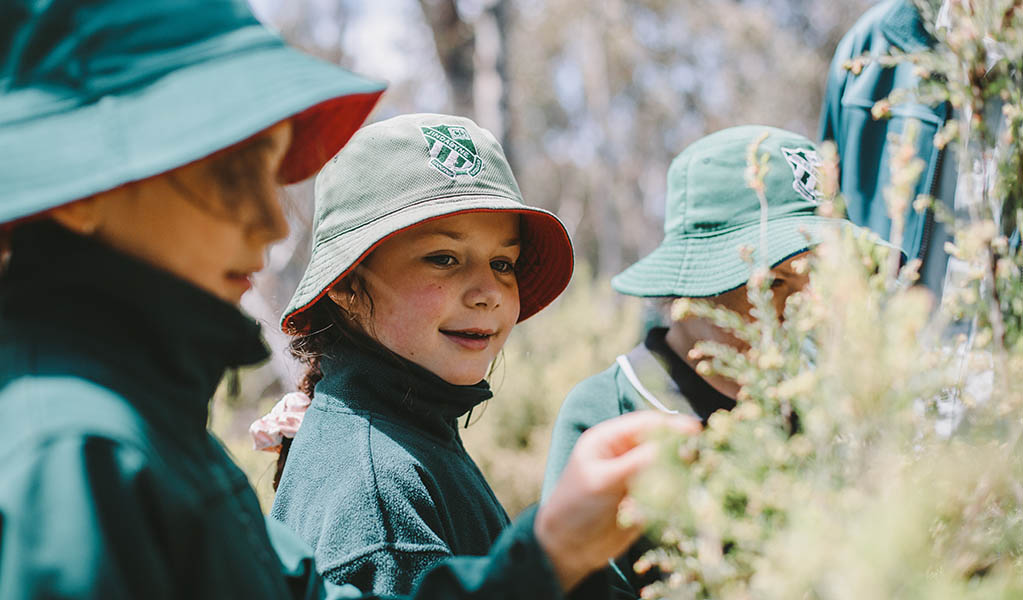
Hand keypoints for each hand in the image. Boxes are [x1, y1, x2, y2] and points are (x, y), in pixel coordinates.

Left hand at [534, 411, 700, 591]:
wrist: (567, 548)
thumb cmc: (575, 506)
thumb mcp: (603, 481)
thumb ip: (636, 463)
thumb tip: (671, 444)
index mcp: (609, 439)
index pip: (646, 424)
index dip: (671, 425)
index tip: (695, 430)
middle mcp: (626, 454)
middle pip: (662, 444)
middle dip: (679, 451)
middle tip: (697, 460)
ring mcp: (637, 477)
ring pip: (668, 469)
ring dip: (679, 476)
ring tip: (686, 485)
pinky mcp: (646, 500)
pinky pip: (668, 493)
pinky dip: (673, 498)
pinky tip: (672, 505)